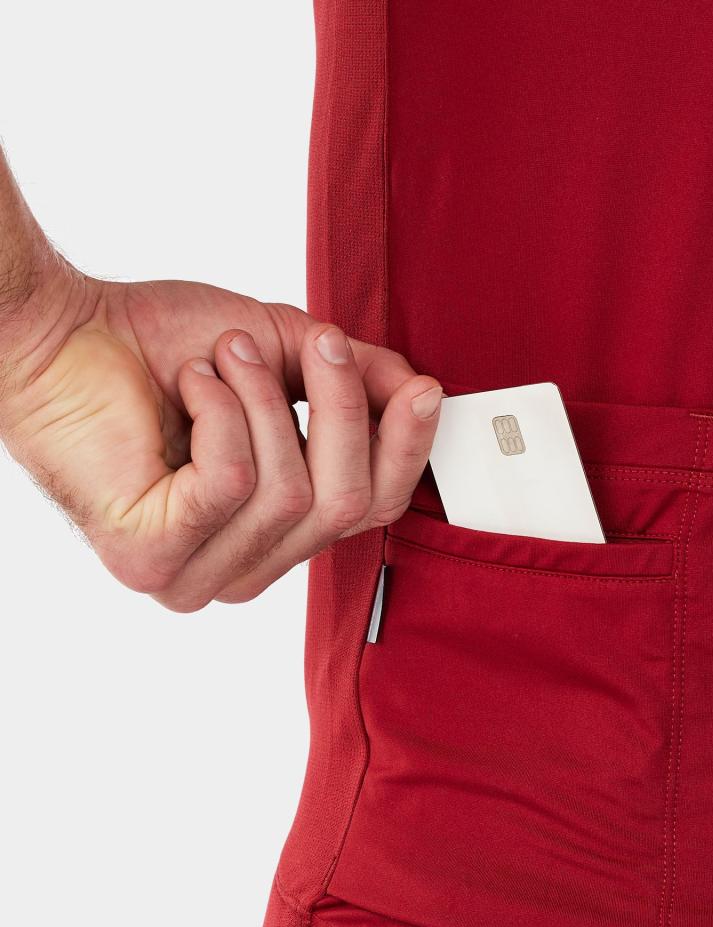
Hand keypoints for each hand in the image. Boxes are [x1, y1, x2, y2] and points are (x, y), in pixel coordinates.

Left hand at [0, 266, 440, 609]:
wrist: (58, 333)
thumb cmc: (158, 345)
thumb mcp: (288, 354)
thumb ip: (359, 378)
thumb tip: (423, 393)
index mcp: (278, 536)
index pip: (376, 511)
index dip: (406, 450)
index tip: (423, 389)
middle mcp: (242, 570)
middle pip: (348, 505)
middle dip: (340, 412)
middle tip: (312, 346)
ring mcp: (195, 576)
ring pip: (293, 496)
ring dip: (264, 403)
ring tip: (223, 358)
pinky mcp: (152, 560)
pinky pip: (232, 485)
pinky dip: (219, 415)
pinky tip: (189, 386)